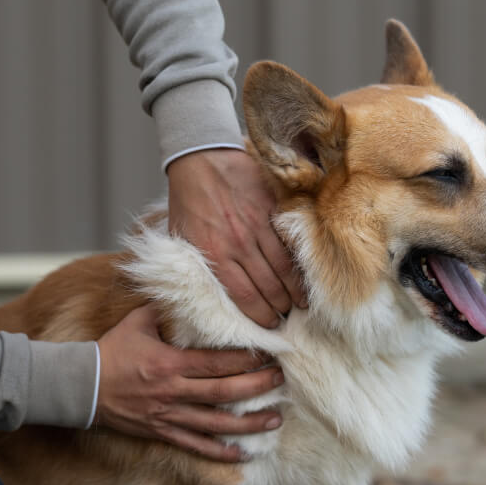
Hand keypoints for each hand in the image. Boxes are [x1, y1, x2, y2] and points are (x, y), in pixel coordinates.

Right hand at [94, 305, 284, 461]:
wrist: (82, 385)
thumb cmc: (111, 350)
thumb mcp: (137, 321)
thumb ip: (165, 308)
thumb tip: (189, 288)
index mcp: (169, 362)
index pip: (217, 362)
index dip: (246, 359)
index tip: (269, 353)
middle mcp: (173, 391)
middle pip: (225, 391)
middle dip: (257, 386)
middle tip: (281, 380)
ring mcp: (168, 415)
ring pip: (216, 422)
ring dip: (249, 423)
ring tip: (276, 418)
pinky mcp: (162, 431)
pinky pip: (196, 445)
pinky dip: (220, 451)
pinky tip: (243, 453)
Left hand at [167, 148, 306, 328]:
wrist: (199, 158)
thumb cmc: (188, 200)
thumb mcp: (181, 237)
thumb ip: (197, 265)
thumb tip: (205, 292)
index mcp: (214, 255)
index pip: (244, 297)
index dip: (260, 316)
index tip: (269, 325)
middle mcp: (238, 244)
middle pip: (268, 288)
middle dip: (280, 308)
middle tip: (287, 318)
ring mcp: (258, 226)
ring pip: (283, 269)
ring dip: (295, 291)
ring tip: (301, 304)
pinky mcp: (272, 209)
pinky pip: (290, 243)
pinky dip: (299, 263)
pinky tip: (304, 276)